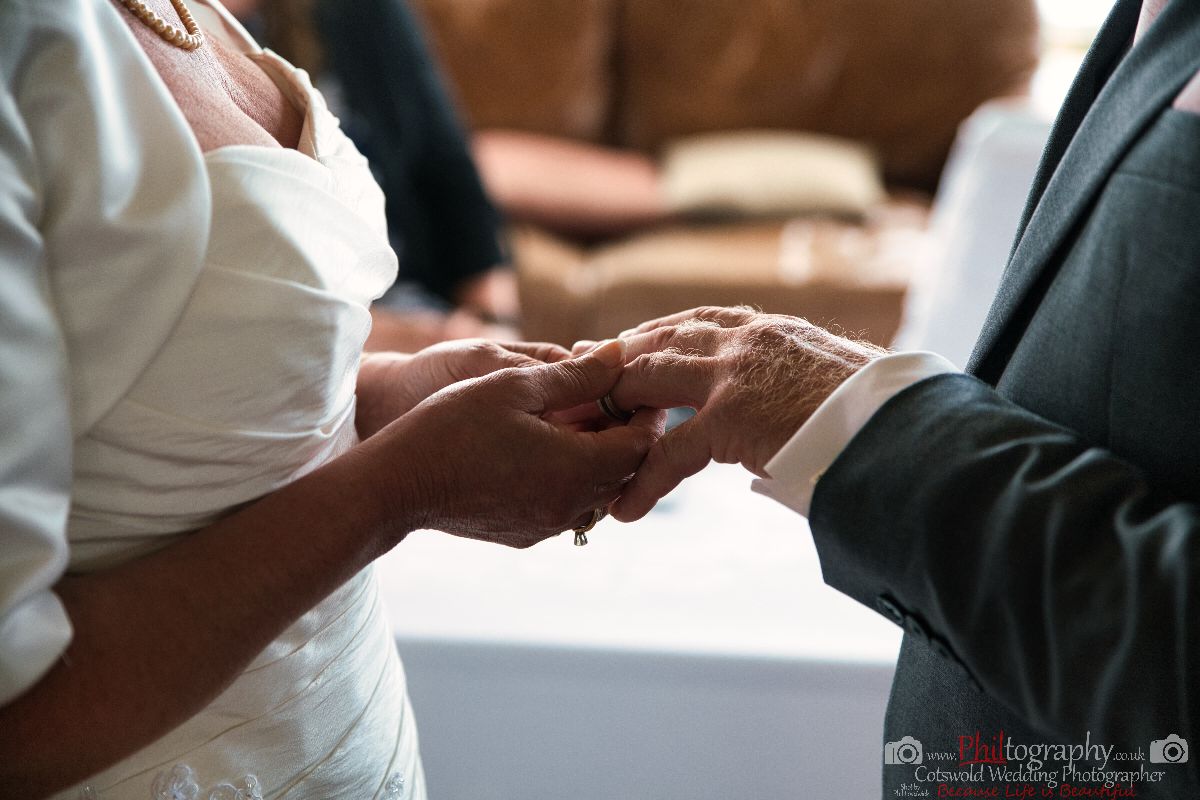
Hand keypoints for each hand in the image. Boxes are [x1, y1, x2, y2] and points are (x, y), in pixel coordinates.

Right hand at [361, 339, 663, 547]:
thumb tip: (620, 356)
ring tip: (581, 425)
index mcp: (576, 468)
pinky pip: (569, 508)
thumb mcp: (514, 386)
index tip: (638, 388)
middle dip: (627, 436)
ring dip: (600, 460)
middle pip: (625, 472)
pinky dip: (573, 481)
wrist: (397, 485)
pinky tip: (548, 453)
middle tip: (615, 401)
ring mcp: (548, 526)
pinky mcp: (525, 535)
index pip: (641, 444)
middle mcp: (571, 506)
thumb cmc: (451, 427)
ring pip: (599, 494)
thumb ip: (575, 375)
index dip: (648, 414)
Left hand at [605, 306, 885, 520]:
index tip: (622, 346)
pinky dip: (644, 483)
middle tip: (579, 375)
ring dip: (613, 414)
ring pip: (650, 384)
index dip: (651, 335)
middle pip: (657, 343)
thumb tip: (779, 410)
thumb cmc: (877, 411)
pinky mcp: (731, 418)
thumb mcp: (824, 380)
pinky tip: (626, 508)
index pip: (692, 322)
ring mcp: (732, 376)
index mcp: (765, 329)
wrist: (903, 426)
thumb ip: (789, 383)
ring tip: (585, 440)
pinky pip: (670, 453)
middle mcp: (743, 340)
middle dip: (614, 362)